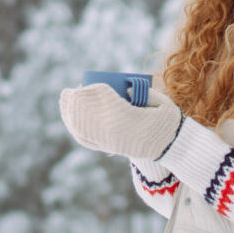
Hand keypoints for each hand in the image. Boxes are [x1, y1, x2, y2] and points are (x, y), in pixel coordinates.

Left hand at [59, 82, 181, 160]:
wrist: (168, 145)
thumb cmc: (166, 120)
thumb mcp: (161, 101)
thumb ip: (144, 92)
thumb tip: (126, 91)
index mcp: (125, 114)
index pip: (99, 98)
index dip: (88, 90)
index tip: (83, 85)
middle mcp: (112, 128)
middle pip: (84, 111)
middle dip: (72, 100)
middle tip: (68, 92)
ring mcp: (108, 140)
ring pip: (80, 126)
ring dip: (68, 113)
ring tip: (65, 102)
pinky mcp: (107, 148)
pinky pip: (84, 139)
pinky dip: (74, 128)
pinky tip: (70, 120)